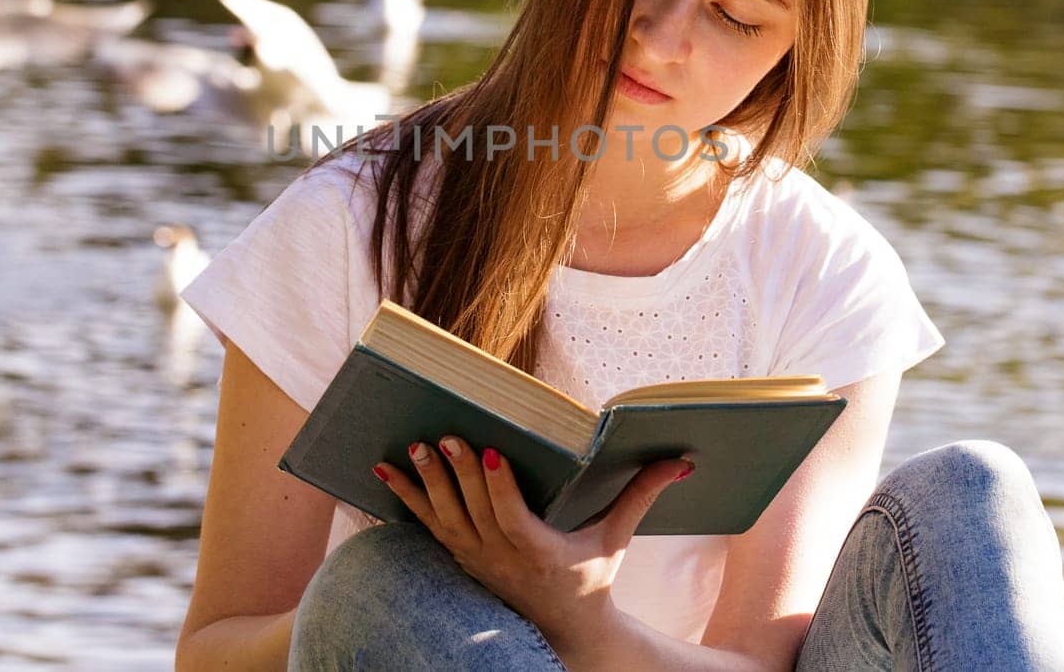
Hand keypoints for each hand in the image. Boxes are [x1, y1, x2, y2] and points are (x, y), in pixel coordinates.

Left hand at [372, 435, 693, 658]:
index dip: (497, 485)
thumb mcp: (617, 538)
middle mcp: (502, 558)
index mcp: (540, 552)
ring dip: (426, 484)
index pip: (512, 518)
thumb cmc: (594, 577)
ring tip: (413, 448)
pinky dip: (405, 499)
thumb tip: (680, 460)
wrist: (566, 628)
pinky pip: (428, 526)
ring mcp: (476, 560)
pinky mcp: (461, 557)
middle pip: (473, 513)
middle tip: (445, 436)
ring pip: (445, 519)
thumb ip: (641, 495)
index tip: (487, 450)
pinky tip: (383, 471)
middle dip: (457, 474)